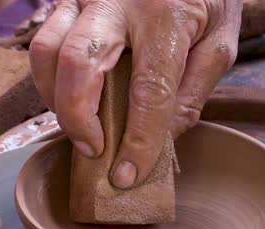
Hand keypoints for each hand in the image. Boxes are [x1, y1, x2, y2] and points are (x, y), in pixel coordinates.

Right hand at [29, 0, 241, 188]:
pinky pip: (44, 41)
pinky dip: (49, 78)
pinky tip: (70, 98)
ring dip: (56, 100)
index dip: (138, 140)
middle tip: (94, 151)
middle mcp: (118, 2)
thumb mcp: (220, 43)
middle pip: (79, 64)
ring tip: (81, 128)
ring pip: (48, 51)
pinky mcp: (71, 0)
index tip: (128, 175)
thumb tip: (160, 139)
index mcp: (165, 16)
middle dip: (78, 118)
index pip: (149, 90)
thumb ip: (193, 91)